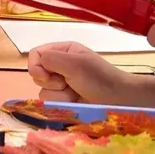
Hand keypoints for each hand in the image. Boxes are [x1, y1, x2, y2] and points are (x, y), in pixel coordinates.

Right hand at [28, 41, 154, 106]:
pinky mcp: (64, 99)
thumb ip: (51, 59)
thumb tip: (36, 65)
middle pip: (37, 73)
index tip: (44, 75)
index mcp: (64, 50)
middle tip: (66, 83)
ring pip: (43, 90)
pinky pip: (51, 102)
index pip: (36, 54)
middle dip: (49, 81)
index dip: (36, 66)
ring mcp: (62, 83)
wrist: (119, 100)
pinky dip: (62, 102)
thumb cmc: (99, 78)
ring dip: (58, 94)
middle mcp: (60, 65)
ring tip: (74, 93)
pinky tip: (75, 101)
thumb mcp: (75, 63)